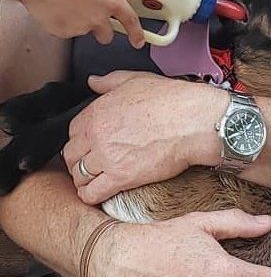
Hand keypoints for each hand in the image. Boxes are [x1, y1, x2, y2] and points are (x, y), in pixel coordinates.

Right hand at [20, 0, 144, 48]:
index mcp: (110, 2)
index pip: (129, 21)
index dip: (136, 33)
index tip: (138, 41)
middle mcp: (96, 19)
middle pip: (106, 35)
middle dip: (103, 29)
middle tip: (93, 14)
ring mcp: (77, 27)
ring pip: (83, 31)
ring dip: (81, 22)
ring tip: (69, 1)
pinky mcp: (59, 30)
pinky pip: (64, 30)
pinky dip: (62, 21)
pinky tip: (56, 5)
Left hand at [63, 71, 224, 203]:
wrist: (194, 122)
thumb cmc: (172, 100)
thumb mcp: (137, 80)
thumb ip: (109, 82)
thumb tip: (93, 82)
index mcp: (98, 111)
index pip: (71, 132)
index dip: (79, 140)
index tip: (87, 146)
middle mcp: (97, 134)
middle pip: (71, 155)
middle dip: (78, 161)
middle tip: (89, 165)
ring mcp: (107, 157)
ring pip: (79, 176)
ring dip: (84, 180)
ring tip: (93, 181)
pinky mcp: (121, 177)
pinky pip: (92, 193)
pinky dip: (91, 196)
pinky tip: (97, 194)